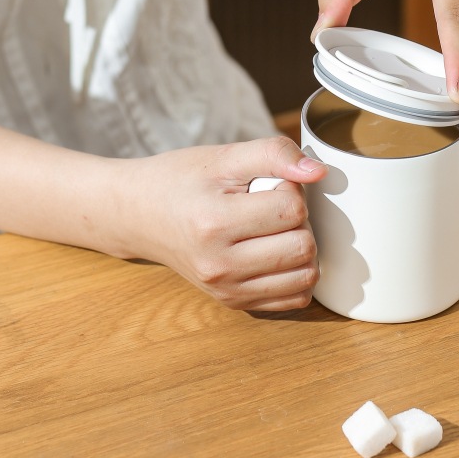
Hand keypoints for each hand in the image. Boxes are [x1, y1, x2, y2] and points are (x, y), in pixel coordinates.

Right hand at [127, 136, 327, 310]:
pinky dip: (296, 273)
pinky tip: (276, 251)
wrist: (139, 214)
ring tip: (274, 229)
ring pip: (305, 276)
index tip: (269, 182)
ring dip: (302, 247)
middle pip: (303, 245)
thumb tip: (319, 172)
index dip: (290, 187)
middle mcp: (220, 265)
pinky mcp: (233, 303)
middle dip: (298, 219)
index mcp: (215, 223)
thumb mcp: (225, 156)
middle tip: (271, 205)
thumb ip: (274, 154)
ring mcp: (226, 290)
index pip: (291, 209)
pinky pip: (294, 298)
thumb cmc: (181, 180)